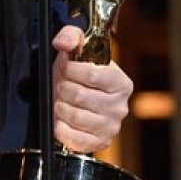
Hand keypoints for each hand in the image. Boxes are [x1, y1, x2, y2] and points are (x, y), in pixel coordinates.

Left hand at [51, 24, 132, 153]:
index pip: (92, 74)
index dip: (71, 70)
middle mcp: (120, 107)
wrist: (80, 99)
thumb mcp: (77, 48)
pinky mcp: (98, 143)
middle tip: (62, 86)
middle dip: (63, 88)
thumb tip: (63, 43)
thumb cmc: (79, 74)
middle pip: (79, 96)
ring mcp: (110, 127)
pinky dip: (60, 126)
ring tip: (62, 101)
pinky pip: (71, 137)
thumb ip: (70, 36)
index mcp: (121, 82)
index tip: (66, 69)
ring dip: (60, 106)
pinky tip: (62, 118)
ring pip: (74, 116)